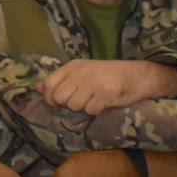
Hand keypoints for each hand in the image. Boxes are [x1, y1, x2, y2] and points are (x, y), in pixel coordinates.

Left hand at [36, 60, 176, 115]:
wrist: (138, 75)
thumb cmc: (108, 75)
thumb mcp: (82, 73)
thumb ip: (60, 80)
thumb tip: (38, 88)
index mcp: (73, 66)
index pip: (48, 84)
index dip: (49, 98)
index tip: (56, 104)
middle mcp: (81, 72)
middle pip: (59, 98)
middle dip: (68, 104)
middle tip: (82, 100)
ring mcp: (93, 82)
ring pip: (74, 106)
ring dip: (84, 107)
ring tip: (95, 99)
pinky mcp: (105, 93)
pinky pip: (90, 110)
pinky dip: (96, 111)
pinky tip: (104, 103)